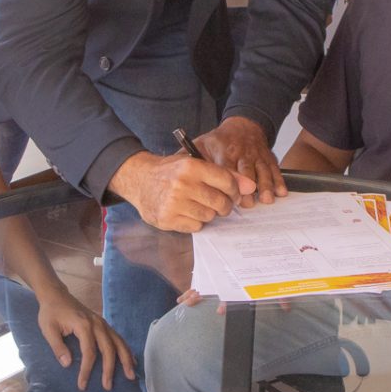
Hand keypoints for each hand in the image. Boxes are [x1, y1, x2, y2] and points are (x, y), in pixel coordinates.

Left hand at [36, 291, 136, 389]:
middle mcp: (97, 324)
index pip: (89, 352)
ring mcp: (102, 323)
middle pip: (108, 349)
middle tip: (107, 386)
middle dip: (109, 369)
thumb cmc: (51, 312)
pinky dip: (126, 350)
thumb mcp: (48, 329)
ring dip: (126, 359)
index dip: (87, 370)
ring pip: (118, 342)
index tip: (82, 384)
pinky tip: (131, 360)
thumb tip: (67, 364)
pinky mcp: (104, 324)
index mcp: (83, 325)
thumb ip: (57, 347)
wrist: (56, 295)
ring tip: (130, 375)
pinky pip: (118, 338)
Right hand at [110, 151, 254, 232]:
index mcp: (191, 166)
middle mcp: (182, 184)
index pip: (227, 182)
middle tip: (218, 203)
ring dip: (208, 213)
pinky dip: (195, 222)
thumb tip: (251, 187)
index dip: (235, 190)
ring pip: (209, 216)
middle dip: (224, 205)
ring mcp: (174, 203)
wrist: (139, 179)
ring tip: (198, 205)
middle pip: (221, 202)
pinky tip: (186, 212)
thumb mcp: (195, 164)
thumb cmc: (172, 171)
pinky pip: (195, 226)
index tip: (232, 193)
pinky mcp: (167, 219)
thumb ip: (225, 174)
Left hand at [194, 116, 284, 204]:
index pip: (226, 167)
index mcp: (224, 150)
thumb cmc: (220, 140)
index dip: (228, 182)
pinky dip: (279, 181)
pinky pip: (275, 169)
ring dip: (265, 185)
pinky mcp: (268, 157)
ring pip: (262, 170)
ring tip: (266, 199)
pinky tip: (281, 193)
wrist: (243, 126)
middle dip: (248, 187)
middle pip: (246, 171)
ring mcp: (256, 155)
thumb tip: (172, 169)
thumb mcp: (202, 143)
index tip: (227, 197)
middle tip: (247, 204)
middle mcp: (242, 152)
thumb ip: (189, 157)